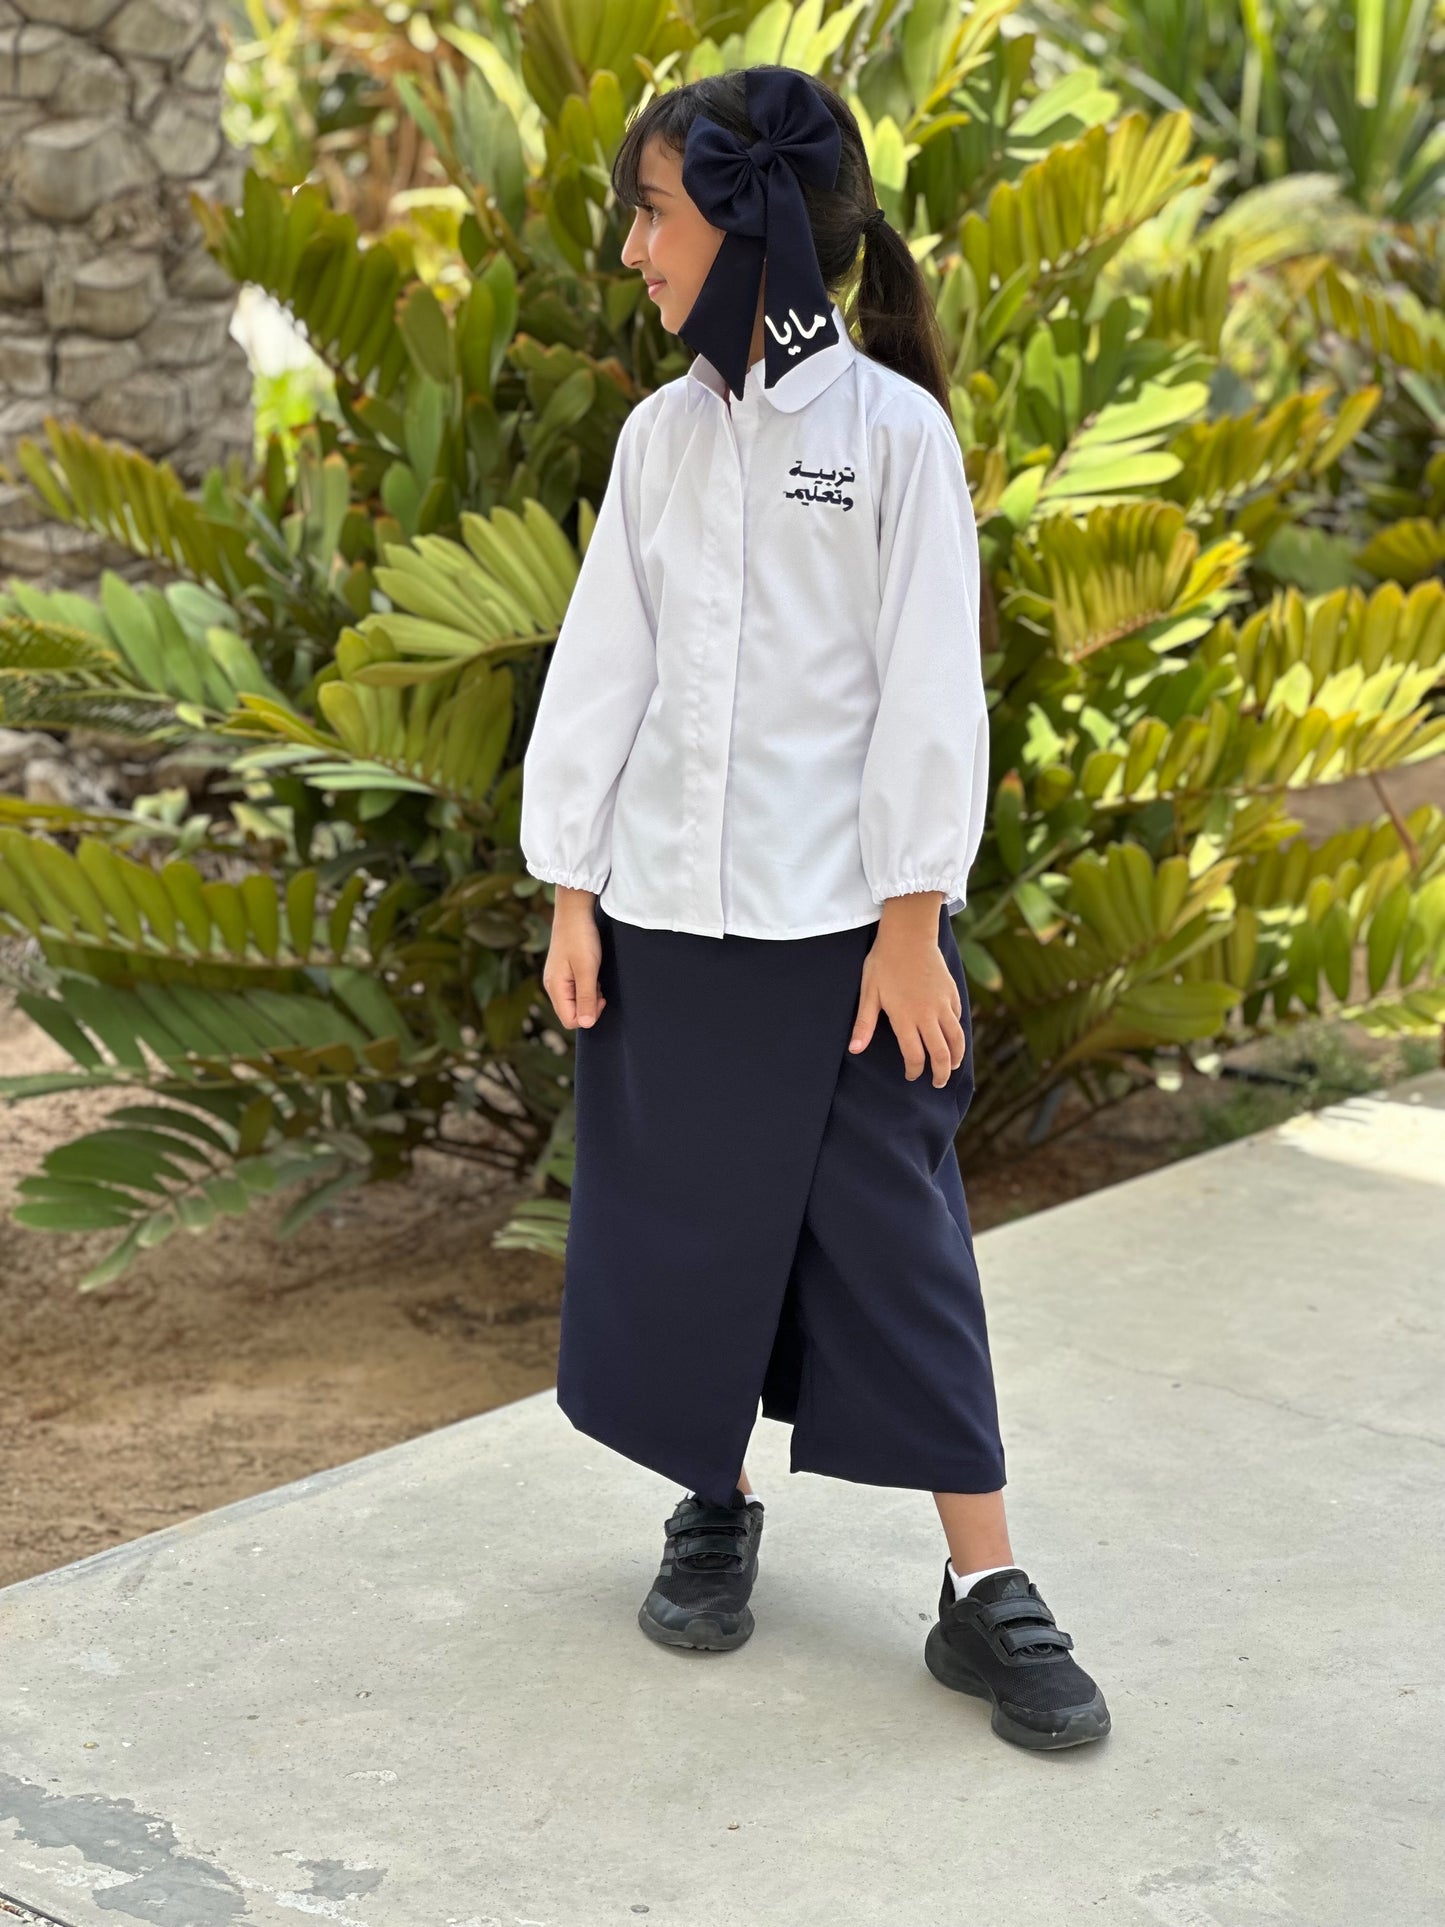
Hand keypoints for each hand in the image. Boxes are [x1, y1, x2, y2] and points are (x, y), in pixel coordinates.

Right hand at [541, 886, 606, 1028]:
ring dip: (590, 995)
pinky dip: (587, 986)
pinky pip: (575, 990)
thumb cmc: (581, 938)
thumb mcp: (587, 970)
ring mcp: (557, 979)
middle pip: (572, 1013)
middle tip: (599, 985)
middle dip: (589, 1005)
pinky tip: (593, 972)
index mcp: (555, 988)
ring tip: (596, 976)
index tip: (600, 997)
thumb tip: (586, 1024)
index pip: (570, 1021)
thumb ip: (586, 997)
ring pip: (575, 1001)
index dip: (588, 1015)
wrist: (575, 912)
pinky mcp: (563, 972)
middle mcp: (553, 986)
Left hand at [849, 894, 964, 1086]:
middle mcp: (928, 1015)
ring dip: (956, 1057)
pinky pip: (958, 1019)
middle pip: (941, 1054)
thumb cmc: (884, 962)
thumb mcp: (869, 992)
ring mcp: (943, 1004)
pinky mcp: (952, 993)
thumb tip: (855, 1050)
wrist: (909, 934)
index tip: (912, 1075)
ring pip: (956, 1039)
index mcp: (906, 1018)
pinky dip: (957, 1033)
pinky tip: (953, 1037)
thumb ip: (864, 1024)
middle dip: (941, 1073)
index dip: (914, 1070)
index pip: (915, 1056)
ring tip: (953, 1067)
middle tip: (938, 1082)